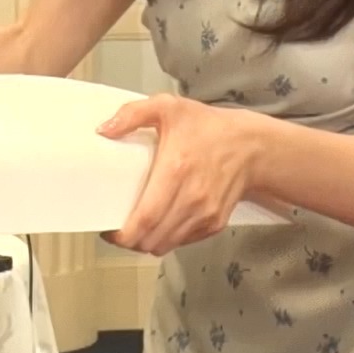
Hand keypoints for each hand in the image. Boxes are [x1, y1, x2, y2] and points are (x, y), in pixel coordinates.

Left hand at [98, 94, 259, 255]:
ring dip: (148, 242)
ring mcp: (206, 213)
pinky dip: (169, 238)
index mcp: (176, 170)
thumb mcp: (168, 107)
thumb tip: (104, 130)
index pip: (145, 219)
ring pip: (167, 245)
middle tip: (119, 230)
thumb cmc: (206, 127)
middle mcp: (192, 198)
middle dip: (130, 241)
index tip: (109, 232)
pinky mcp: (215, 223)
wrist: (250, 145)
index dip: (123, 235)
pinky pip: (183, 241)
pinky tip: (161, 223)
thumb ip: (132, 114)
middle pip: (152, 239)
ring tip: (137, 228)